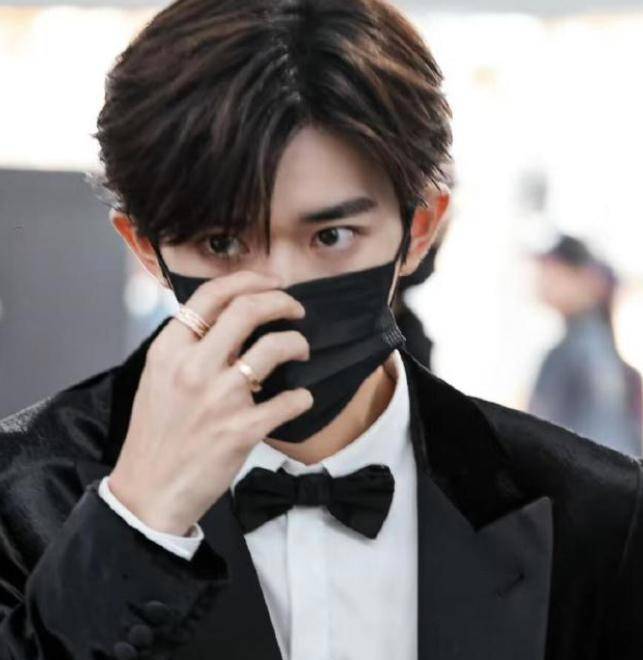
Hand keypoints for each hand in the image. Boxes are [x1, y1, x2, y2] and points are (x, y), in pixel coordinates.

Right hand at [108, 271, 311, 535]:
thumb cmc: (156, 434)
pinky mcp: (241, 430)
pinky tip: (300, 399)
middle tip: (296, 310)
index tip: (273, 283)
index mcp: (169, 351)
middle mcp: (193, 368)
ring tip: (301, 349)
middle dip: (282, 302)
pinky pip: (289, 401)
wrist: (149, 492)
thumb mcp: (158, 379)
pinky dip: (302, 397)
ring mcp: (219, 399)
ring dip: (297, 343)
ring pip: (274, 347)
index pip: (211, 295)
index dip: (249, 280)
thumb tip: (230, 321)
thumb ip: (189, 348)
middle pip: (247, 310)